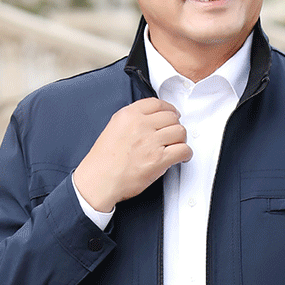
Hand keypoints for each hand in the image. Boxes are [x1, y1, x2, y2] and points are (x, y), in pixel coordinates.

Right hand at [73, 98, 192, 211]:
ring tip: (176, 146)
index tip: (171, 115)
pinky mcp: (158, 159)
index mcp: (128, 115)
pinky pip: (183, 150)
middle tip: (173, 135)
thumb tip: (152, 120)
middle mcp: (140, 125)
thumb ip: (132, 120)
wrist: (99, 181)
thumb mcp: (114, 128)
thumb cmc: (103, 161)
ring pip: (180, 131)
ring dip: (181, 140)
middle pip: (171, 117)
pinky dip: (186, 153)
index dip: (168, 109)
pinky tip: (182, 157)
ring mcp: (151, 142)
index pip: (157, 103)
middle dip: (174, 126)